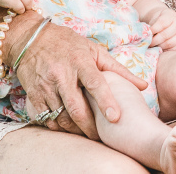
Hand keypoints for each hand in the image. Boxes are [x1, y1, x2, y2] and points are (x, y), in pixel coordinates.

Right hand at [11, 17, 149, 138]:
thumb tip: (144, 85)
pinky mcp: (33, 95)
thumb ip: (118, 70)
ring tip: (86, 133)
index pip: (95, 83)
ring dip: (75, 129)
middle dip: (89, 127)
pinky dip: (58, 127)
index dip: (106, 101)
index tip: (115, 117)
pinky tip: (67, 127)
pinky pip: (46, 119)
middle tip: (100, 136)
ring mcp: (46, 86)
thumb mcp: (94, 50)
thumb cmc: (69, 44)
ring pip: (61, 117)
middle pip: (76, 107)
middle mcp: (62, 74)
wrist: (31, 39)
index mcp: (80, 61)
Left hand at [140, 0, 175, 50]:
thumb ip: (151, 25)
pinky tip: (160, 48)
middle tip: (147, 43)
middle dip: (154, 41)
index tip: (146, 34)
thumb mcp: (156, 18)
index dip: (153, 30)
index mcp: (171, 16)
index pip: (162, 23)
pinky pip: (173, 49)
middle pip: (165, 35)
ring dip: (159, 46)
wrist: (169, 20)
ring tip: (153, 46)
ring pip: (169, 43)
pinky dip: (165, 50)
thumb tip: (145, 36)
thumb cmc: (159, 20)